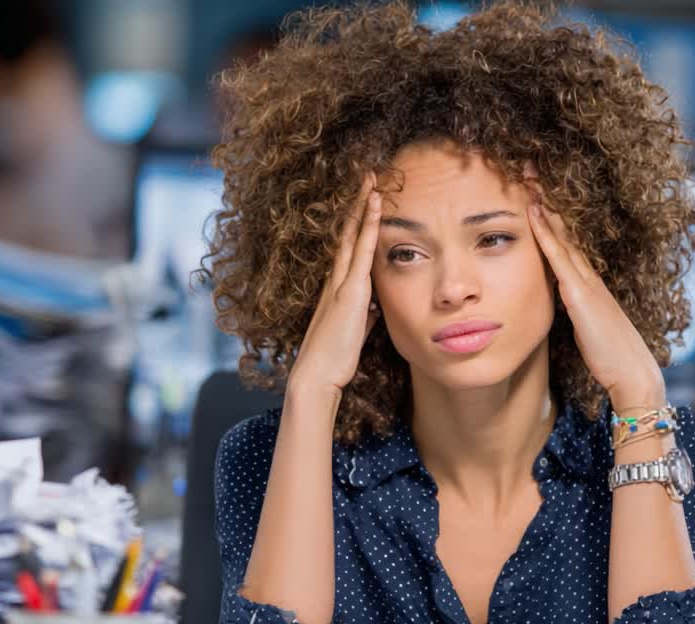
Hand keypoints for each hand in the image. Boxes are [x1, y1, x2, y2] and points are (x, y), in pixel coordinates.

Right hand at [288, 174, 382, 396]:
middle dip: (356, 205)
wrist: (317, 374)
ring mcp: (341, 282)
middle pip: (347, 233)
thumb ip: (364, 314)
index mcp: (336, 289)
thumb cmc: (335, 358)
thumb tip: (374, 308)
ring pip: (353, 234)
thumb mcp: (355, 331)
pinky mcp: (349, 290)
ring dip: (362, 206)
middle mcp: (336, 279)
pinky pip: (362, 249)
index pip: (348, 249)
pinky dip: (369, 225)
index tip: (366, 202)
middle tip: (366, 177)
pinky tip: (377, 203)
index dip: (356, 224)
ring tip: (371, 179)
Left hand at [526, 197, 665, 410]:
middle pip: (565, 228)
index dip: (551, 216)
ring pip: (562, 234)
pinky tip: (533, 213)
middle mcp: (590, 276)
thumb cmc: (610, 359)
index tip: (536, 192)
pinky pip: (559, 257)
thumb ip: (576, 313)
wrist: (632, 374)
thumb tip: (562, 306)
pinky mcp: (581, 295)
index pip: (567, 242)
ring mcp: (587, 282)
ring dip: (544, 205)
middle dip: (547, 198)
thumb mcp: (588, 329)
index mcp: (590, 284)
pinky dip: (546, 233)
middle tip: (529, 169)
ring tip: (528, 178)